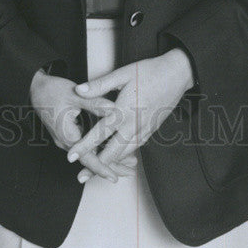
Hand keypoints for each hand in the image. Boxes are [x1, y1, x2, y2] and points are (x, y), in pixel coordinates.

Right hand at [29, 70, 136, 182]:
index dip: (102, 167)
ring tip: (129, 161)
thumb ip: (95, 103)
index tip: (115, 177)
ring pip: (90, 153)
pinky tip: (114, 146)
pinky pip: (87, 146)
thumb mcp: (76, 95)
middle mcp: (67, 141)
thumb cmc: (52, 90)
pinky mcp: (70, 134)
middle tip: (131, 169)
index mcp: (68, 135)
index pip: (87, 158)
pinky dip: (101, 148)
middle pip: (91, 160)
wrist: (34, 88)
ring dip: (108, 157)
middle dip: (111, 165)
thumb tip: (114, 109)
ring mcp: (68, 139)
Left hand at [68, 49, 193, 181]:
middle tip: (80, 176)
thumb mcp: (123, 74)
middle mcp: (134, 125)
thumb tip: (79, 90)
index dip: (84, 146)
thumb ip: (100, 85)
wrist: (177, 74)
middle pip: (112, 152)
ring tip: (96, 171)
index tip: (71, 157)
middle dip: (96, 166)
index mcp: (124, 111)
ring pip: (125, 153)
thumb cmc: (149, 71)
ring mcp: (144, 129)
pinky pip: (135, 147)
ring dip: (110, 164)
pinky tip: (117, 158)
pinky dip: (124, 156)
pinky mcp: (151, 129)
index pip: (99, 133)